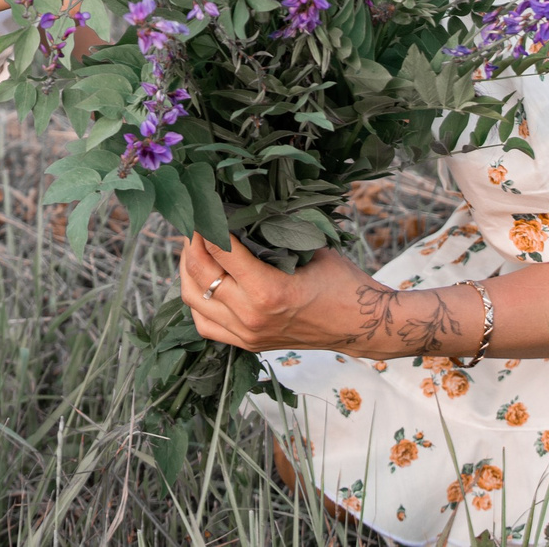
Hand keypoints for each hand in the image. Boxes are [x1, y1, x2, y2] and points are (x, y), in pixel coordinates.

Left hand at [180, 234, 471, 358]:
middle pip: (201, 274)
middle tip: (194, 221)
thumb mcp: (309, 247)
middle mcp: (251, 316)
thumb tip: (239, 207)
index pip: (219, 251)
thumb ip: (273, 231)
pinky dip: (196, 300)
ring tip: (193, 247)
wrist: (360, 324)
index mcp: (268, 290)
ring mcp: (247, 334)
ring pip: (194, 300)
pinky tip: (201, 280)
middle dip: (192, 242)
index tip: (202, 204)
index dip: (206, 224)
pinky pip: (204, 324)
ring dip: (188, 270)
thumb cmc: (341, 280)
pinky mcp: (247, 344)